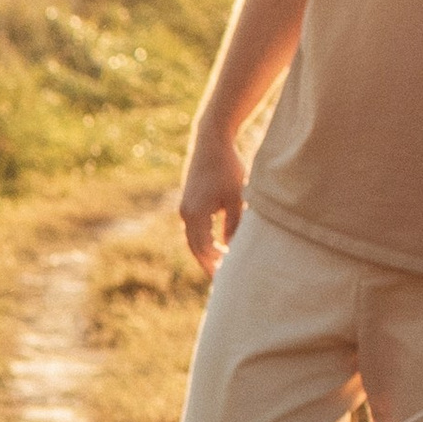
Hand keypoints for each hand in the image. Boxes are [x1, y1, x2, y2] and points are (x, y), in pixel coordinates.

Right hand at [179, 129, 246, 273]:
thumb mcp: (237, 197)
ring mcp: (185, 207)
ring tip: (221, 264)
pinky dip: (204, 239)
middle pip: (195, 247)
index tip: (226, 277)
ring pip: (193, 238)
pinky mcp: (189, 201)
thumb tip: (233, 248)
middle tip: (221, 280)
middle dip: (208, 263)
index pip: (203, 249)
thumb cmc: (227, 168)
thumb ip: (235, 224)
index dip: (215, 264)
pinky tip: (219, 243)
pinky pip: (195, 228)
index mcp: (195, 214)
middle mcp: (185, 213)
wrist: (211, 141)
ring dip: (206, 252)